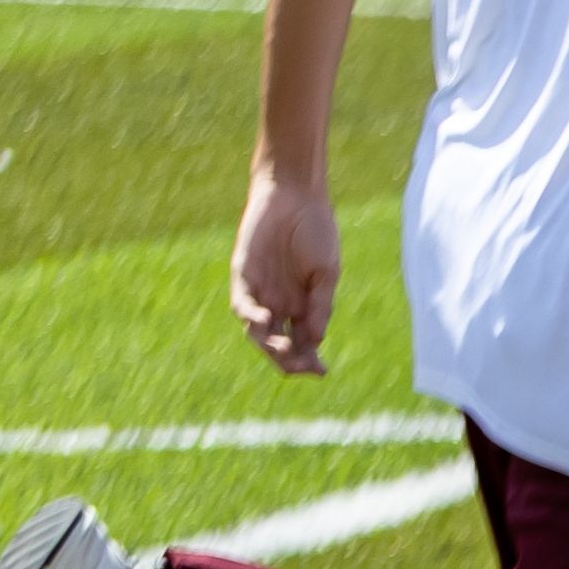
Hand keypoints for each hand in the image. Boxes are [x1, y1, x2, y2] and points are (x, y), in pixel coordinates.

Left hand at [231, 174, 340, 377]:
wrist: (295, 196)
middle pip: (279, 343)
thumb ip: (320, 305)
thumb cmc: (316, 231)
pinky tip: (264, 322)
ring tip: (282, 351)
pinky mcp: (242, 277)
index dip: (309, 360)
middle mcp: (279, 304)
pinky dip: (251, 317)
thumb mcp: (326, 273)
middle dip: (288, 359)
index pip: (302, 343)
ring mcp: (259, 292)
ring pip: (258, 332)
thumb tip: (315, 340)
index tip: (322, 372)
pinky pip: (242, 304)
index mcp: (302, 305)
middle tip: (300, 368)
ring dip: (269, 345)